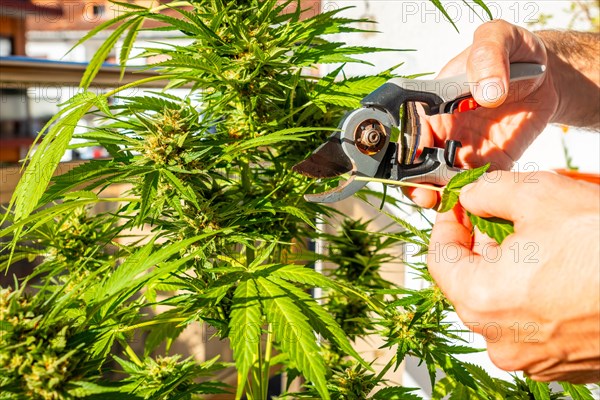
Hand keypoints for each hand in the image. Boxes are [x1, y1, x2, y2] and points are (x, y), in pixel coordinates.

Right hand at [407, 20, 557, 207]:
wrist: (546, 74)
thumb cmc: (512, 52)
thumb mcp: (497, 40)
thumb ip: (487, 58)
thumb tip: (486, 93)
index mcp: (433, 105)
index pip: (409, 132)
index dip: (405, 151)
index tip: (413, 163)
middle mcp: (444, 131)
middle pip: (419, 165)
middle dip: (417, 184)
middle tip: (426, 194)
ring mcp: (466, 150)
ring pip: (443, 182)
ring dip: (442, 195)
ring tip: (448, 202)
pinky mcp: (491, 164)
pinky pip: (478, 187)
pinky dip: (474, 197)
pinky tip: (476, 200)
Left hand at [427, 171, 599, 382]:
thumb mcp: (539, 195)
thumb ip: (489, 192)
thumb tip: (471, 195)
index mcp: (481, 300)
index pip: (439, 258)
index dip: (446, 225)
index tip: (457, 207)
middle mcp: (500, 339)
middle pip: (469, 282)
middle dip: (479, 246)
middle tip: (495, 218)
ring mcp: (532, 357)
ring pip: (501, 304)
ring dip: (508, 270)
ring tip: (536, 241)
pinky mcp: (562, 364)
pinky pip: (531, 324)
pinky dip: (533, 295)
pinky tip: (559, 270)